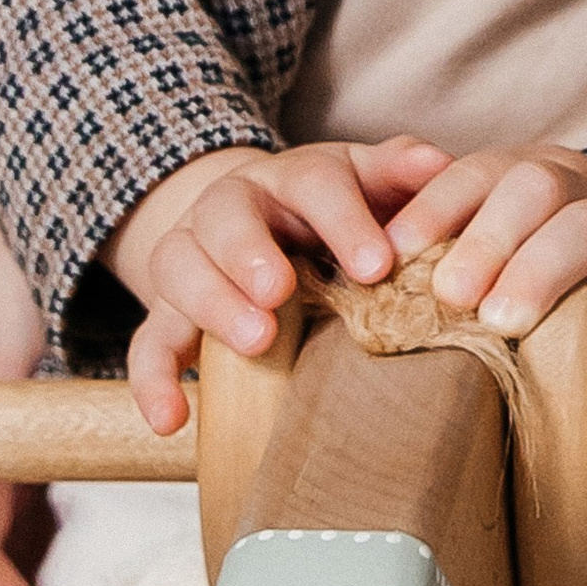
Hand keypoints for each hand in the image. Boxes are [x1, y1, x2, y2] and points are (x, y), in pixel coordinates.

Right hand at [113, 135, 455, 433]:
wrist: (255, 222)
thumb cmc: (327, 212)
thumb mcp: (364, 183)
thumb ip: (399, 173)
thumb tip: (440, 165)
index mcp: (290, 177)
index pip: (313, 181)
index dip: (342, 220)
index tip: (374, 266)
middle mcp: (231, 207)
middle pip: (227, 216)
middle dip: (252, 252)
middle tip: (282, 290)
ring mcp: (192, 257)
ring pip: (179, 266)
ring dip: (212, 303)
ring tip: (254, 342)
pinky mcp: (167, 312)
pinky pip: (146, 343)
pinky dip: (152, 380)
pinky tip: (171, 420)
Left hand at [383, 145, 586, 436]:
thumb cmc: (563, 270)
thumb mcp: (514, 247)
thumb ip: (456, 257)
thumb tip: (364, 297)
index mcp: (534, 175)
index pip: (478, 172)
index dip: (433, 208)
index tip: (389, 256)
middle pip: (535, 186)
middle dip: (487, 236)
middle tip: (449, 295)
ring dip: (545, 271)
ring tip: (507, 324)